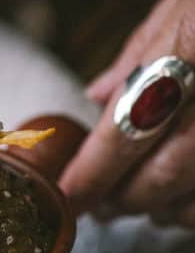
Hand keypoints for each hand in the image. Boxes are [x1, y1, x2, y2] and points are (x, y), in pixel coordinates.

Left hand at [59, 0, 194, 226]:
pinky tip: (189, 206)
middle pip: (167, 170)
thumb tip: (99, 95)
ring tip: (148, 208)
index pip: (127, 124)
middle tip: (104, 206)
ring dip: (170, 210)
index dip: (92, 171)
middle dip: (127, 197)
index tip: (69, 195)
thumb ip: (148, 42)